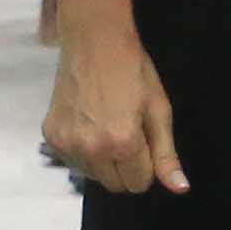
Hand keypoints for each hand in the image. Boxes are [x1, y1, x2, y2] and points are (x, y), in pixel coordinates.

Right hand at [43, 26, 183, 192]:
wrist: (94, 40)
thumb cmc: (133, 70)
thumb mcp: (158, 110)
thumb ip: (166, 154)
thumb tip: (179, 189)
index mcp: (123, 143)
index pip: (139, 183)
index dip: (146, 163)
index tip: (143, 138)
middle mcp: (91, 149)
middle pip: (116, 185)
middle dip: (125, 166)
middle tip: (126, 130)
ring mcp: (67, 144)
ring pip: (93, 175)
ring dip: (103, 160)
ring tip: (105, 124)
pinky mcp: (51, 136)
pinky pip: (73, 161)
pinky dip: (83, 150)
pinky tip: (88, 122)